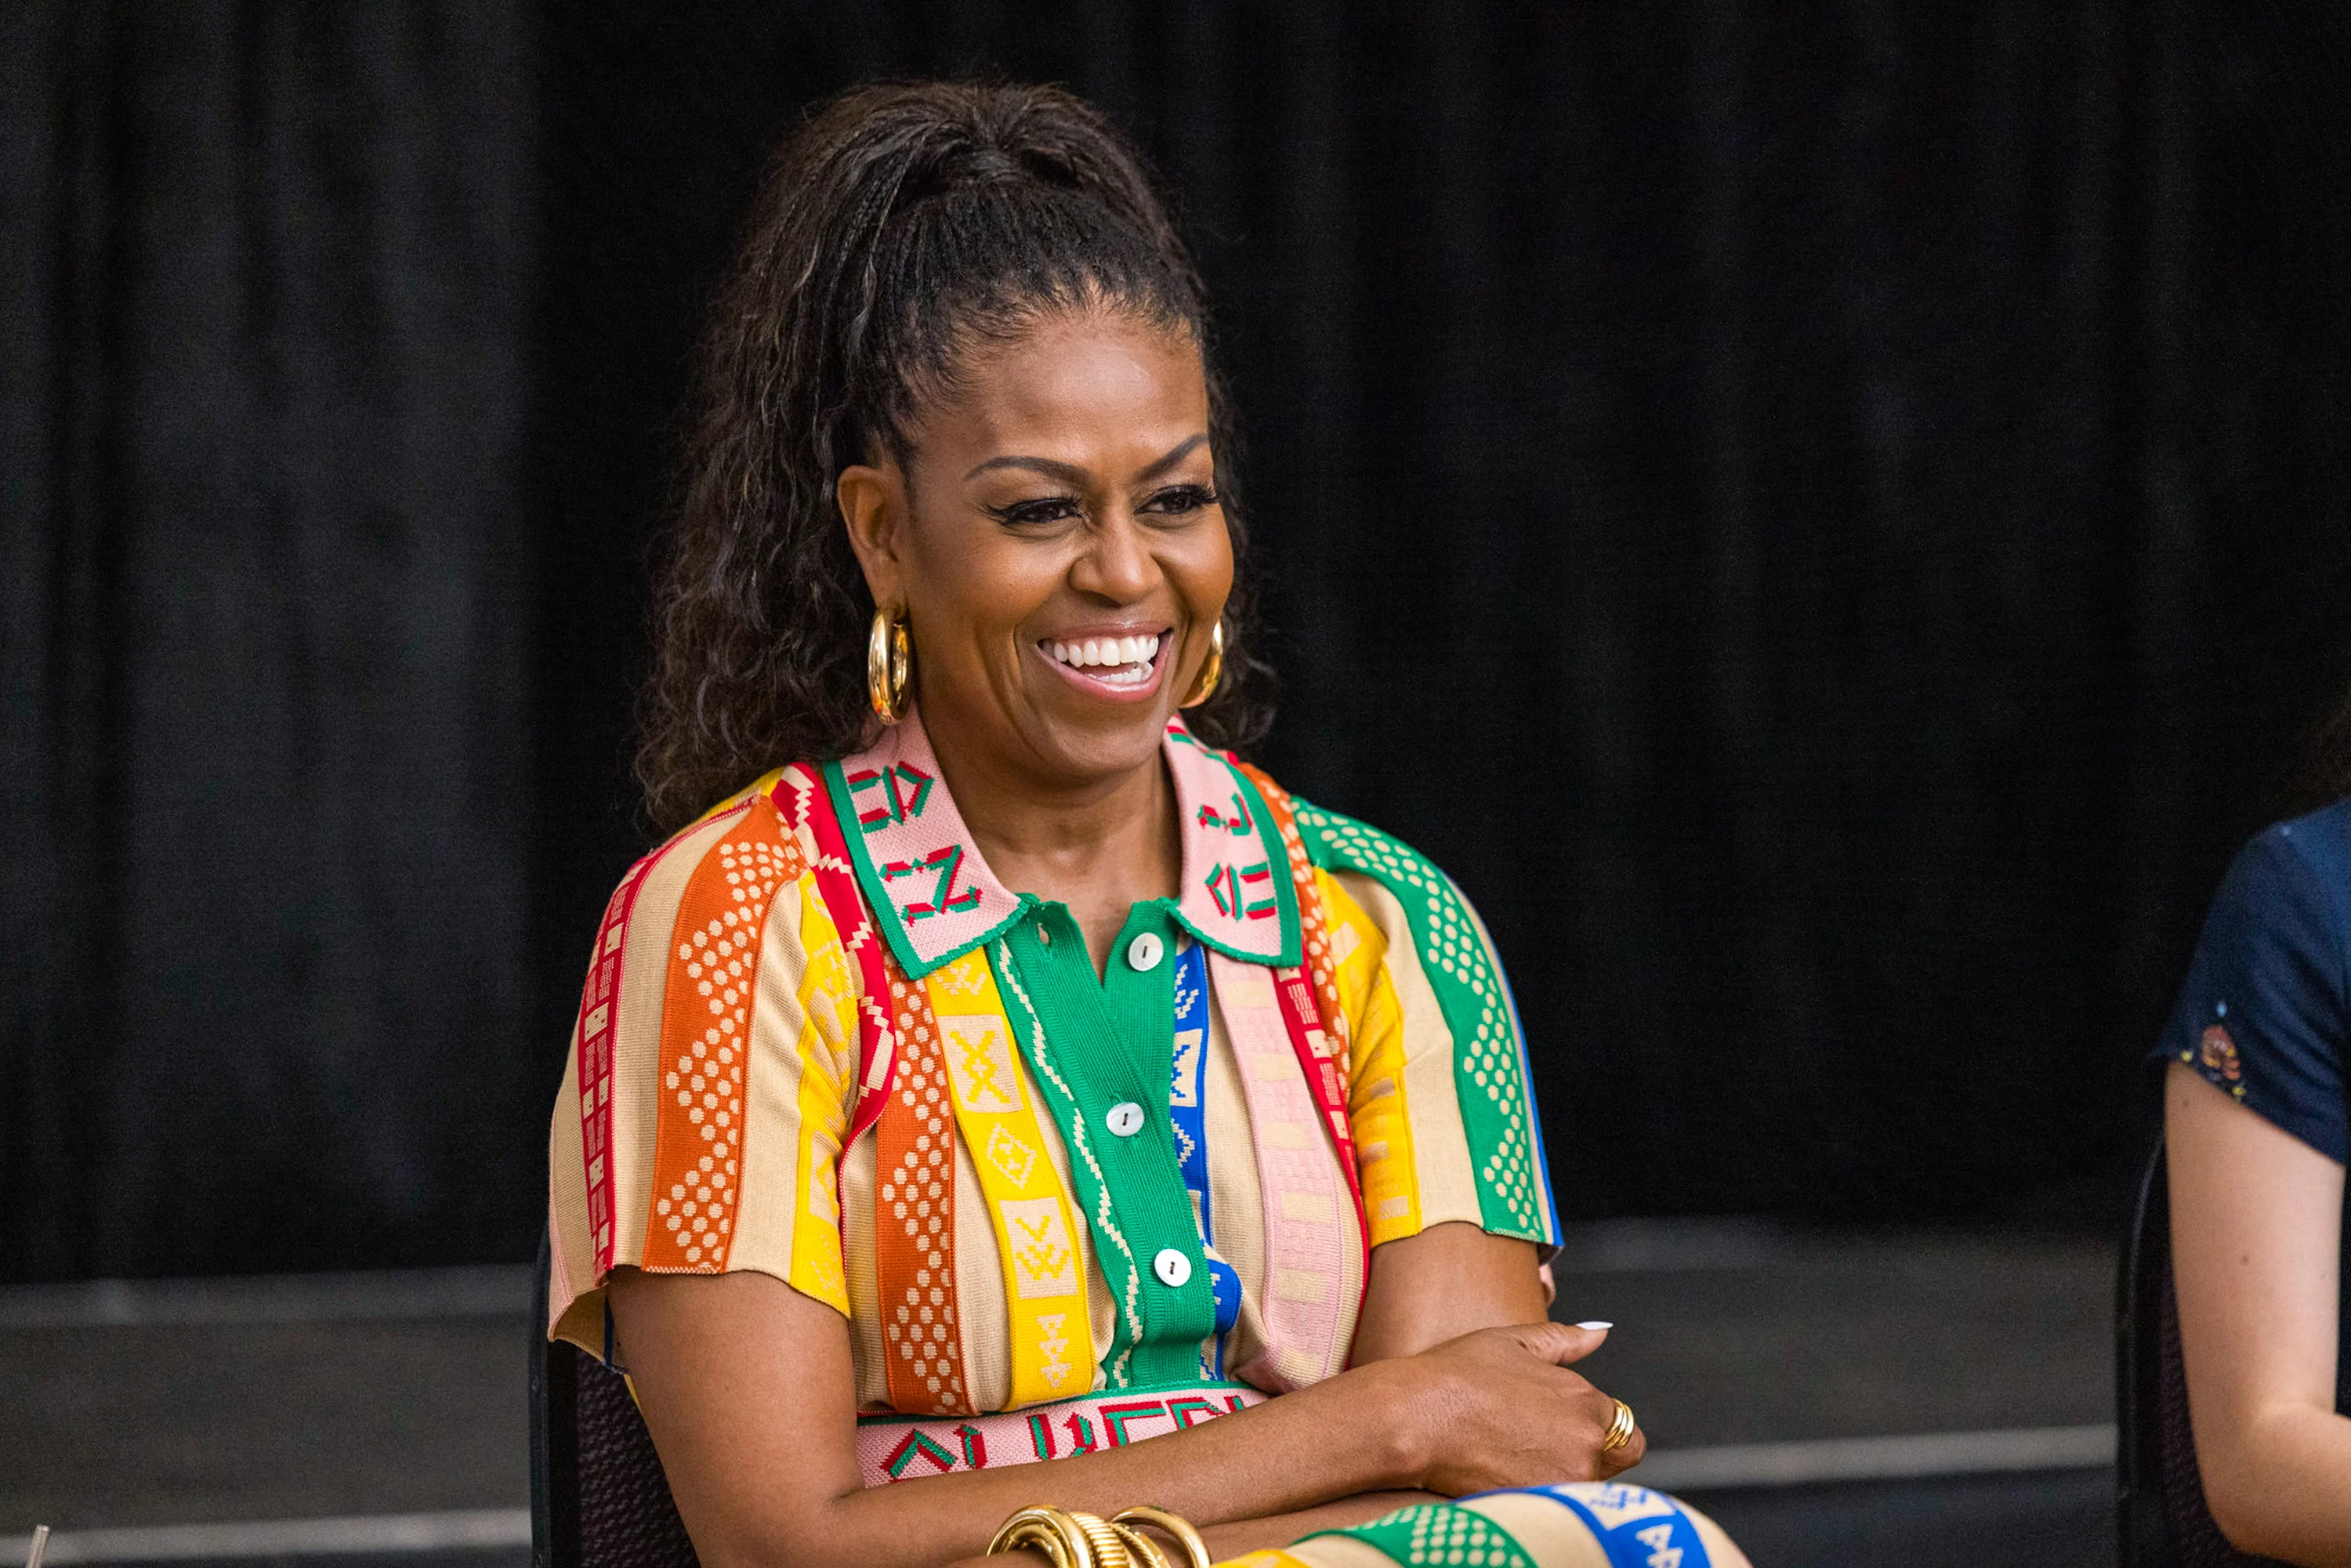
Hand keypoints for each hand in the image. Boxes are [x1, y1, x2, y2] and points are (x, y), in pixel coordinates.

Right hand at [1388, 1321, 1645, 1494]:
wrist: (1414, 1418)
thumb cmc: (1456, 1376)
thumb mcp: (1513, 1342)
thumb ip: (1564, 1339)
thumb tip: (1599, 1334)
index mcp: (1584, 1401)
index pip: (1623, 1427)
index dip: (1596, 1424)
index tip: (1563, 1422)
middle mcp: (1583, 1445)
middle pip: (1614, 1461)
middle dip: (1592, 1452)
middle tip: (1546, 1442)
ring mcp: (1563, 1480)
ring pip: (1587, 1485)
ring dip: (1565, 1472)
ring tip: (1520, 1456)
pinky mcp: (1540, 1506)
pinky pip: (1559, 1504)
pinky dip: (1544, 1493)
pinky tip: (1510, 1474)